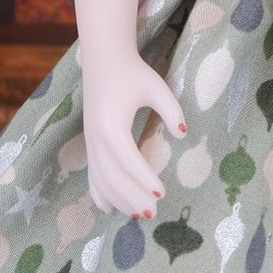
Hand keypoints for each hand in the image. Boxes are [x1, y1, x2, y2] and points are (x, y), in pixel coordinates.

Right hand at [80, 48, 186, 218]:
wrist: (104, 59)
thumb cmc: (133, 72)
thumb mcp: (156, 86)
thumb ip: (171, 109)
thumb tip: (183, 134)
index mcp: (112, 126)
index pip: (129, 160)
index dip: (144, 178)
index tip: (161, 192)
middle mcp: (96, 138)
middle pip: (113, 176)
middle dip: (132, 196)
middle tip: (154, 211)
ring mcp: (90, 142)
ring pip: (101, 179)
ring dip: (119, 199)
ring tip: (139, 214)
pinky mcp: (90, 142)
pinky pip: (92, 174)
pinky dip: (99, 193)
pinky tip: (108, 209)